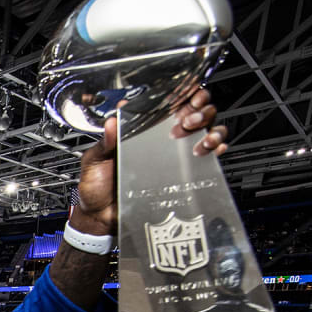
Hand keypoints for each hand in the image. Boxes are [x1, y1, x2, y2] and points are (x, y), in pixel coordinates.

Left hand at [75, 88, 227, 236]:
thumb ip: (105, 143)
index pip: (169, 103)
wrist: (102, 217)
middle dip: (199, 111)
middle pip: (195, 112)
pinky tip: (211, 150)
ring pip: (207, 130)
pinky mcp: (182, 173)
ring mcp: (175, 155)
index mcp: (142, 129)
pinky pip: (208, 157)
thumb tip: (113, 120)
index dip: (183, 94)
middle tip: (186, 122)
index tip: (185, 97)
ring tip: (200, 140)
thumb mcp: (95, 161)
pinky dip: (216, 150)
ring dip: (211, 129)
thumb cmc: (97, 188)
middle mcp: (162, 138)